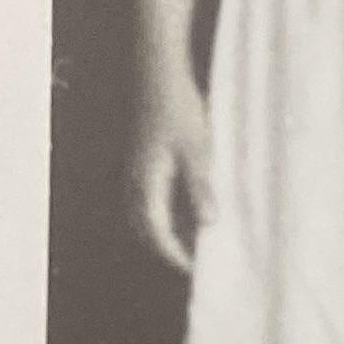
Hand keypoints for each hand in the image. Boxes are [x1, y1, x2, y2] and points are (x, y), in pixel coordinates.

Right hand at [132, 84, 214, 276]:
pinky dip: (170, 208)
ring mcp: (137, 170)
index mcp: (145, 183)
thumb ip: (201, 187)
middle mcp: (135, 181)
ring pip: (148, 212)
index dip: (175, 254)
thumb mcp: (197, 149)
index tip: (196, 269)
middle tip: (199, 258)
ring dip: (170, 228)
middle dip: (170, 246)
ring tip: (200, 236)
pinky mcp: (144, 159)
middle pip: (147, 227)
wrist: (159, 73)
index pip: (156, 232)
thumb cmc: (179, 109)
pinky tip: (194, 205)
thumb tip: (208, 224)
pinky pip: (152, 195)